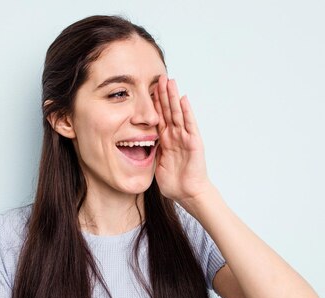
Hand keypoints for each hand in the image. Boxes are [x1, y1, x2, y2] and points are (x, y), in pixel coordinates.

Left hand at [153, 74, 212, 205]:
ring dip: (173, 97)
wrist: (187, 193)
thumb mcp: (154, 163)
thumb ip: (147, 152)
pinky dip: (187, 111)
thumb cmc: (173, 182)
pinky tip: (183, 98)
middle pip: (168, 110)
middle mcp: (175, 135)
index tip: (147, 88)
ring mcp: (185, 137)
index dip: (153, 103)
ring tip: (170, 81)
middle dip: (163, 94)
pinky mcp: (194, 142)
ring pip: (178, 112)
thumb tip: (131, 146)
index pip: (158, 117)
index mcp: (165, 140)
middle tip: (158, 76)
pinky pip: (189, 124)